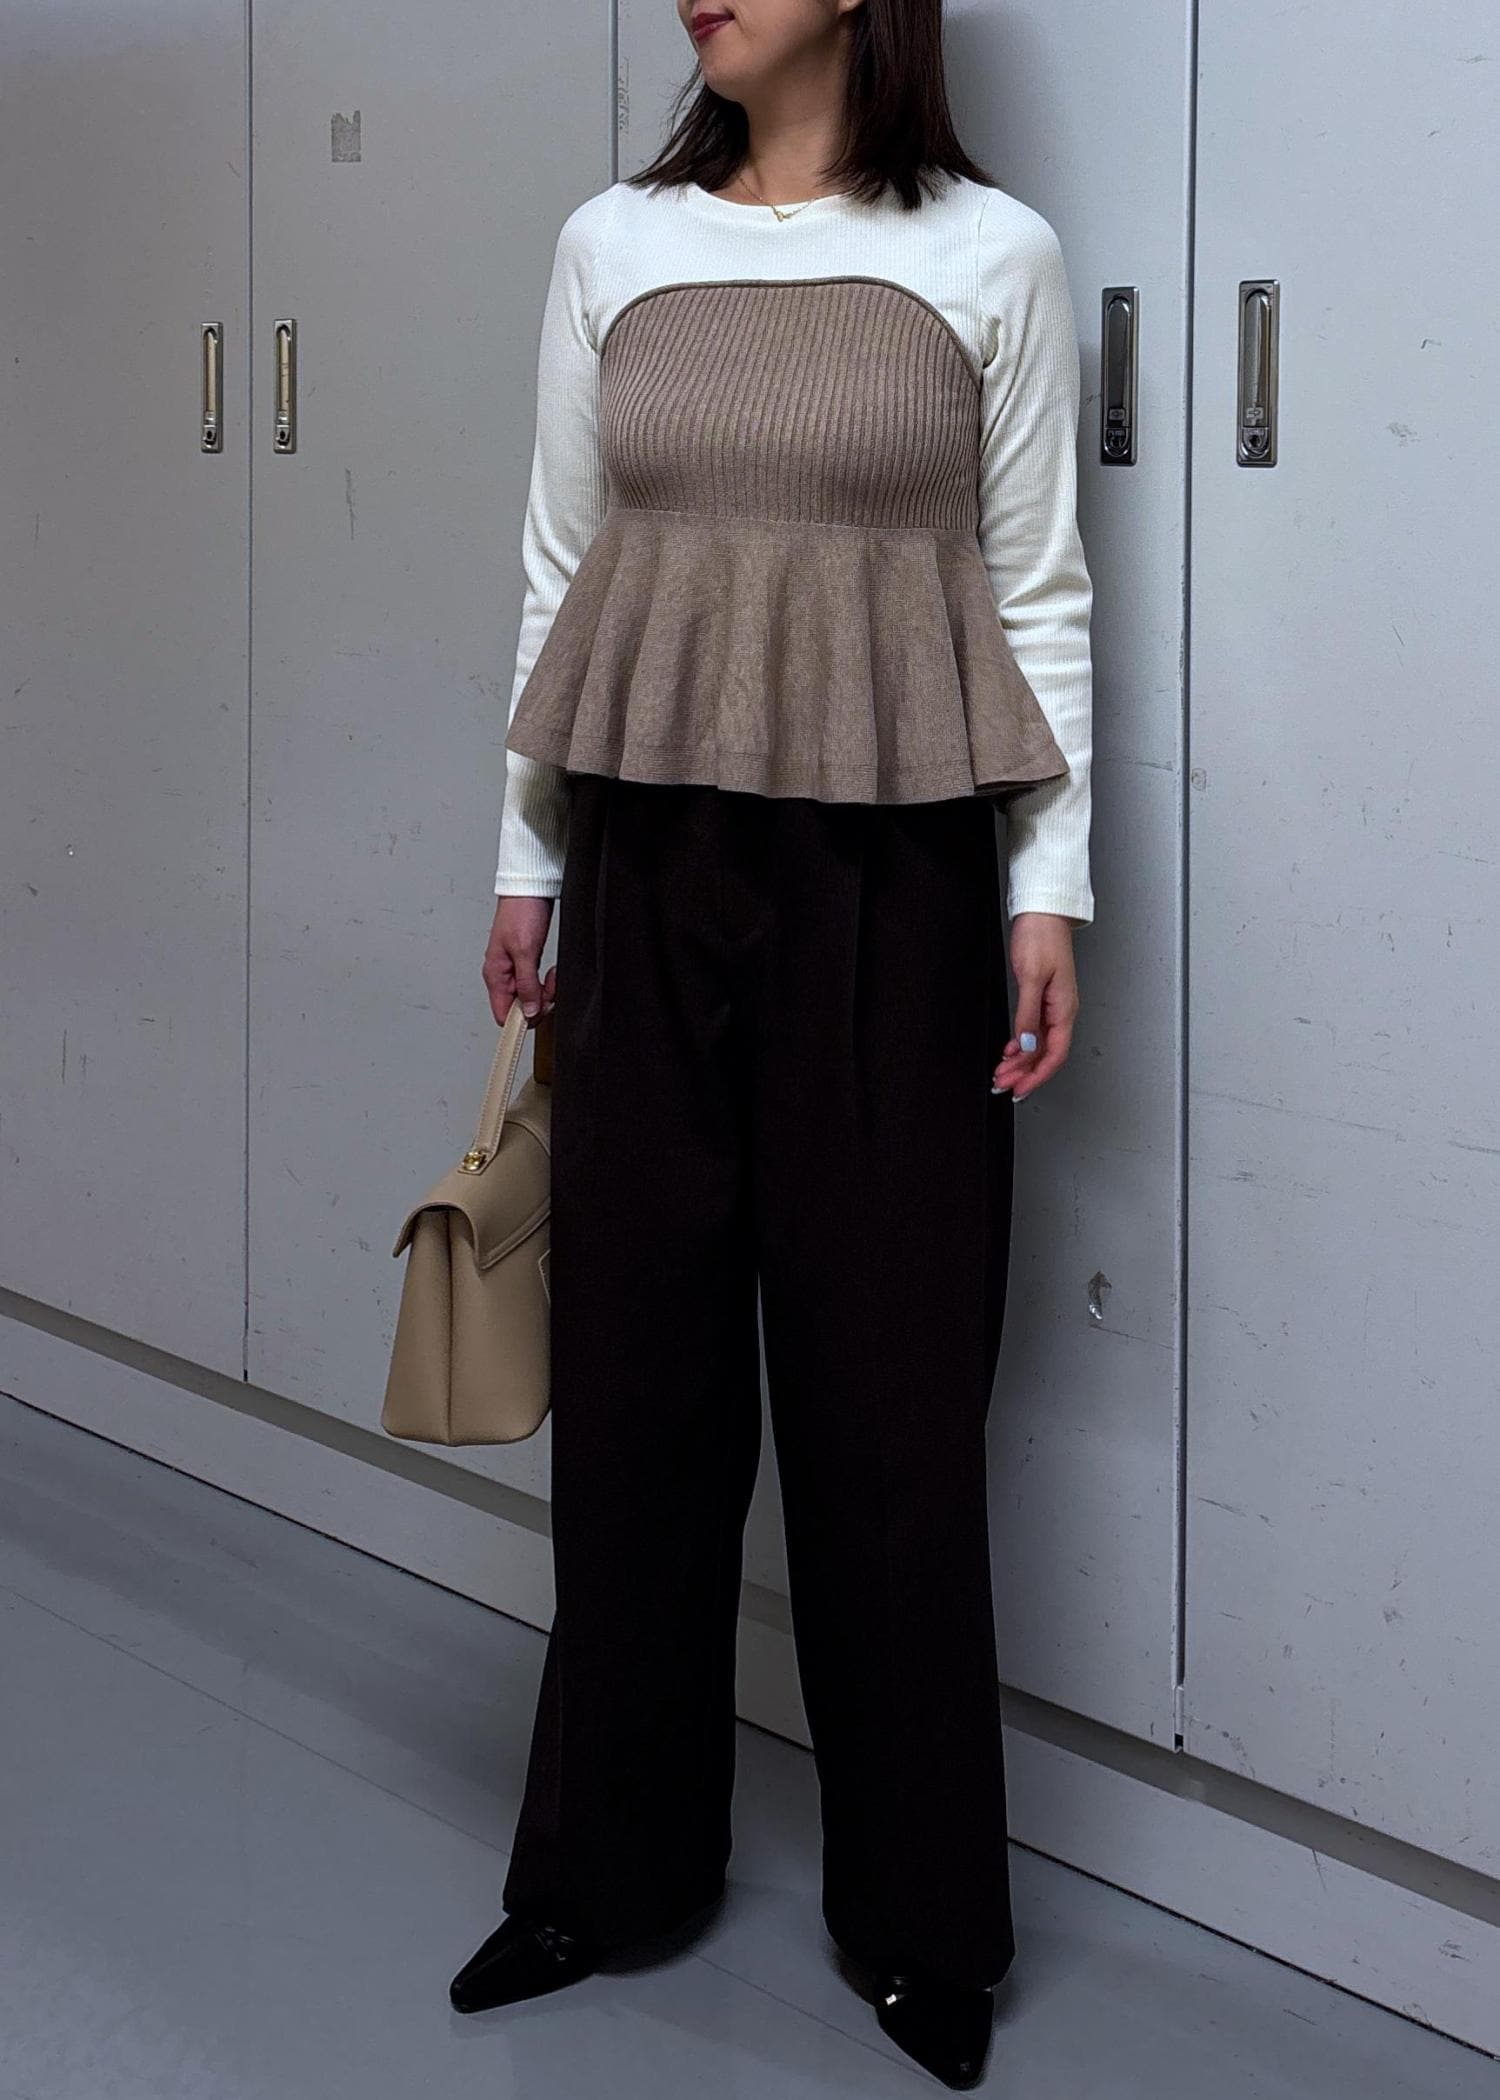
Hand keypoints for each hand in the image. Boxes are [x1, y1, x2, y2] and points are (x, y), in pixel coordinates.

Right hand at [483, 896, 555, 1027]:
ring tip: (552, 976)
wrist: (529, 889)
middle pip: (519, 1008)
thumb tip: (528, 1011)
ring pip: (530, 997)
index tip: (538, 1012)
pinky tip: (551, 973)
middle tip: (550, 989)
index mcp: (495, 975)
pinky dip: (546, 983)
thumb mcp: (525, 951)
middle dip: (538, 1003)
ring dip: (545, 993)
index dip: (522, 1019)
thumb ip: (526, 984)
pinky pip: (535, 984)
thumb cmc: (521, 913)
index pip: (503, 1014)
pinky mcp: (526, 963)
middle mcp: (502, 976)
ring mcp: (514, 970)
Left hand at [992, 913, 1079, 1100]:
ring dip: (1020, 1062)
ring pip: (1038, 1044)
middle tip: (1002, 1084)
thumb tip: (1026, 1045)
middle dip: (1024, 1073)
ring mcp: (1052, 1005)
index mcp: (1064, 1008)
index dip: (1037, 1076)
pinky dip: (1020, 1044)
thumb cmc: (1041, 937)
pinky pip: (1034, 1030)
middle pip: (1046, 1054)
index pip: (1054, 1054)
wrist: (1042, 912)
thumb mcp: (1031, 977)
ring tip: (1001, 1072)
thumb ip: (1028, 1014)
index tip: (1019, 1088)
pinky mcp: (1042, 997)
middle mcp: (1061, 1010)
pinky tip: (1009, 1051)